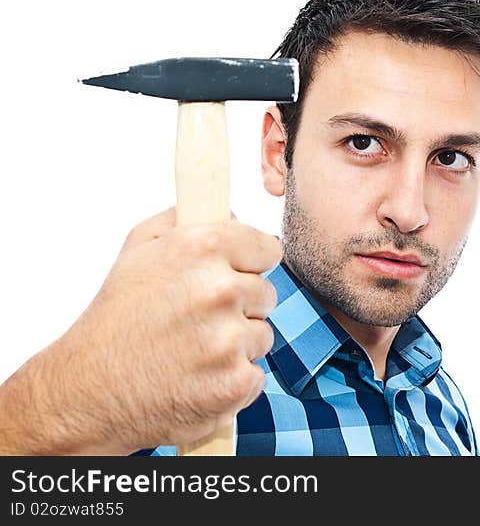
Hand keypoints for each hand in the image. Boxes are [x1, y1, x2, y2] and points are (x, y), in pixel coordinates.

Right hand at [0, 208, 280, 454]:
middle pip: (267, 293)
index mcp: (201, 247)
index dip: (249, 264)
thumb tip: (233, 214)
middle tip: (198, 321)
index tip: (234, 275)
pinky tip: (197, 378)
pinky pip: (256, 374)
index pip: (268, 249)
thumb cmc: (116, 317)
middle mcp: (219, 289)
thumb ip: (187, 219)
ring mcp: (229, 339)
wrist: (87, 391)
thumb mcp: (139, 248)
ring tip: (192, 351)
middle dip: (240, 307)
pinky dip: (232, 380)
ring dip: (236, 345)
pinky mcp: (234, 382)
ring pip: (262, 335)